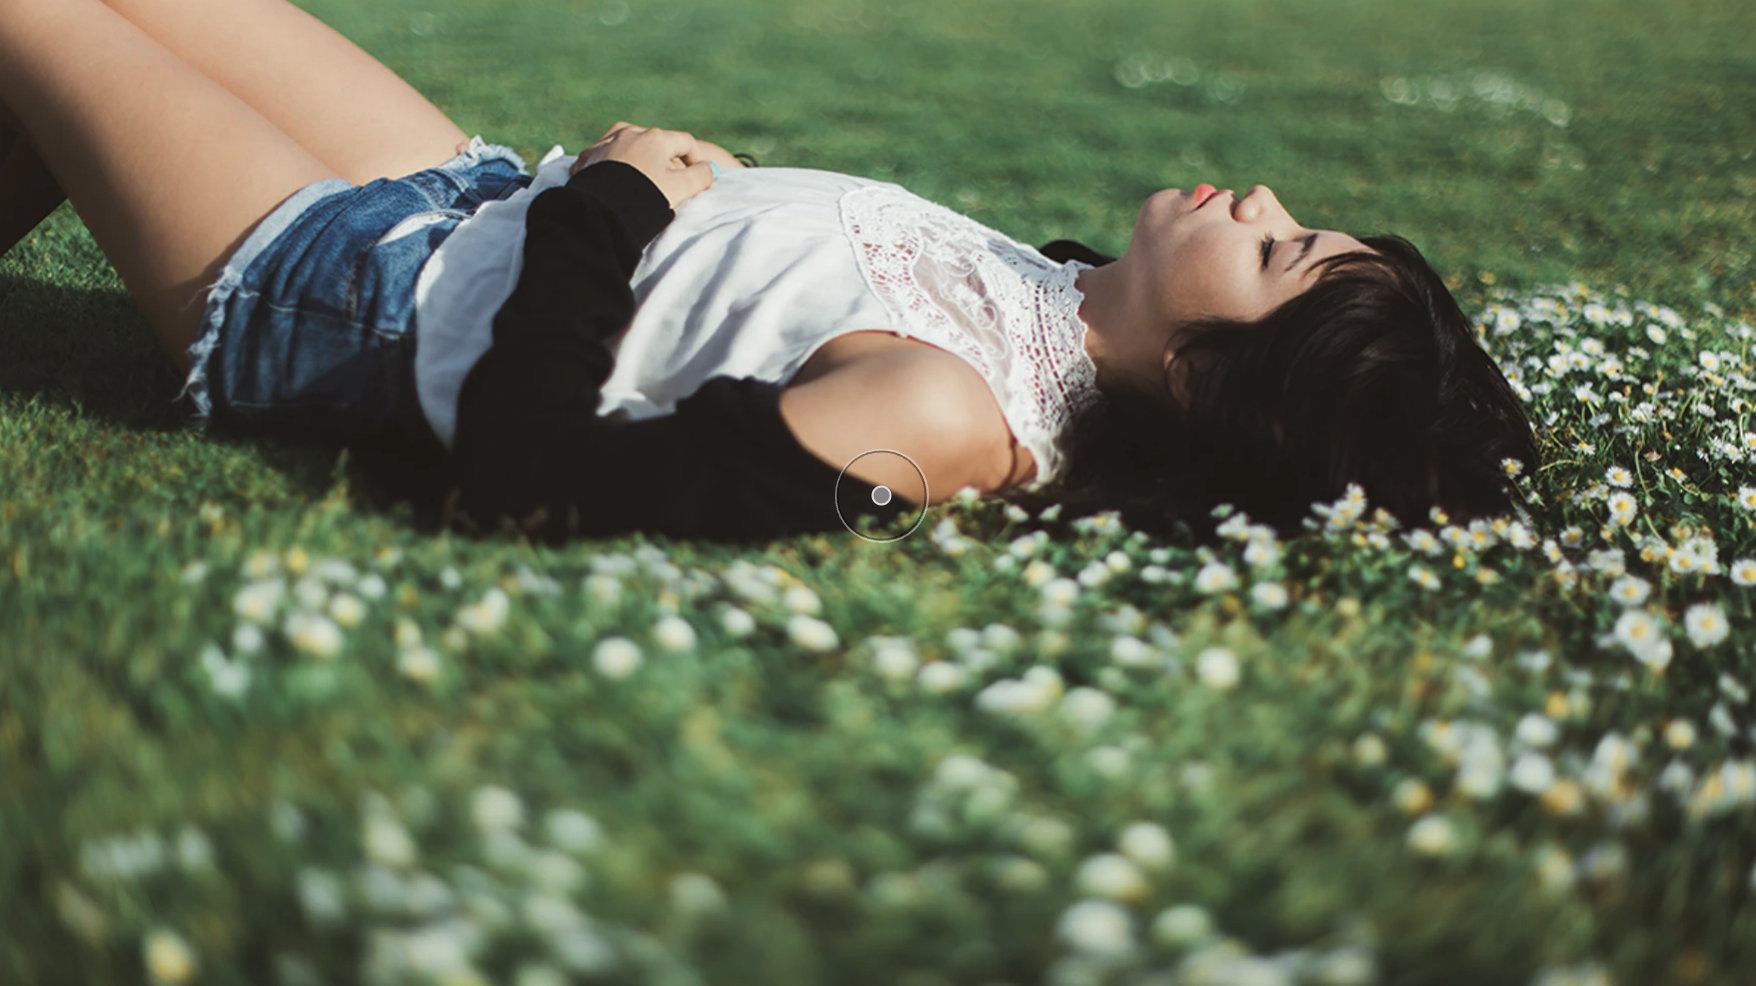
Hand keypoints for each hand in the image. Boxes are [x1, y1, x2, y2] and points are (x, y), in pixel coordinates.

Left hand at [569, 122, 735, 208]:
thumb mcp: (680, 189)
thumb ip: (700, 177)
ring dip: (637, 157)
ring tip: (641, 178)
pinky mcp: (587, 158)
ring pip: (628, 144)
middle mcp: (629, 133)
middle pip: (656, 142)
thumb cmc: (644, 199)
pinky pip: (605, 156)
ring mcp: (605, 143)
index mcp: (655, 138)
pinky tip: (616, 181)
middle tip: (671, 182)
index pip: (685, 142)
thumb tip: (710, 169)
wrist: (600, 213)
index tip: (699, 177)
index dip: (697, 160)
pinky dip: (613, 165)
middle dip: (665, 159)